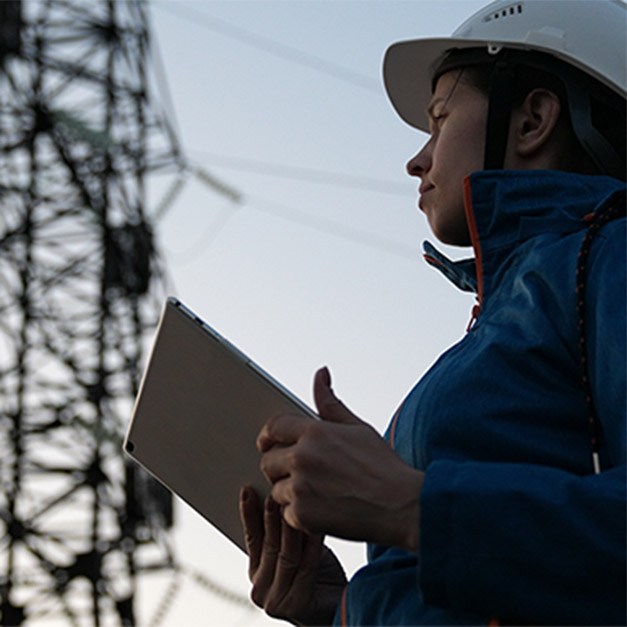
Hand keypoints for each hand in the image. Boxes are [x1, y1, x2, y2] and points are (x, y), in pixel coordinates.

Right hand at [239, 486, 345, 625]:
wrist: (340, 606)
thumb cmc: (320, 574)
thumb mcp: (300, 548)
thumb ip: (288, 530)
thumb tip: (283, 491)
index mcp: (257, 572)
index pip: (251, 538)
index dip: (248, 513)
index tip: (248, 489)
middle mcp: (260, 589)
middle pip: (268, 544)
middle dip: (271, 515)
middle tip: (274, 491)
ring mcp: (275, 600)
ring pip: (286, 554)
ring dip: (291, 526)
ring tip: (296, 502)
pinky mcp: (296, 606)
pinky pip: (306, 566)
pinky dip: (313, 544)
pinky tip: (316, 526)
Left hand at [257, 367, 423, 551]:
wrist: (402, 506)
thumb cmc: (384, 467)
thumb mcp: (358, 428)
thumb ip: (330, 403)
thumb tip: (321, 373)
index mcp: (315, 433)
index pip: (275, 427)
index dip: (268, 435)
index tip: (266, 443)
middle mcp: (302, 457)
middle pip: (268, 461)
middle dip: (280, 468)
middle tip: (300, 475)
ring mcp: (300, 487)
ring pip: (276, 490)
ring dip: (292, 494)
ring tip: (320, 495)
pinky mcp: (302, 515)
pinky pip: (287, 514)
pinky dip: (301, 516)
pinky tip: (324, 511)